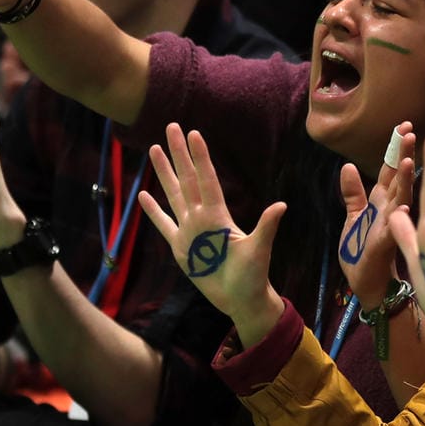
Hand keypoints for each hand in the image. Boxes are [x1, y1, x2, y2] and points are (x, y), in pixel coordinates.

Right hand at [139, 123, 285, 335]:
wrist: (240, 299)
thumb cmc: (253, 275)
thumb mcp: (259, 250)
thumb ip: (266, 227)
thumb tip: (282, 205)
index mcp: (219, 215)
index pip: (207, 179)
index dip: (201, 157)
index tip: (194, 133)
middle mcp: (202, 217)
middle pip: (187, 178)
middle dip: (179, 153)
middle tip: (171, 126)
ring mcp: (190, 231)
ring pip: (173, 194)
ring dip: (164, 173)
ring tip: (154, 150)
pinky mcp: (180, 248)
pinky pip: (164, 224)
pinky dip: (153, 210)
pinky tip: (143, 195)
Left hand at [337, 122, 414, 302]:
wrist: (363, 282)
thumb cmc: (360, 250)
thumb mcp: (353, 216)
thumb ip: (353, 193)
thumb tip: (348, 167)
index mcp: (381, 201)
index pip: (390, 170)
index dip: (395, 149)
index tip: (404, 127)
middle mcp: (390, 210)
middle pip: (399, 178)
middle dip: (404, 156)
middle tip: (410, 132)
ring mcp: (391, 226)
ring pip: (401, 199)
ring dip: (405, 182)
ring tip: (408, 162)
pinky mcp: (387, 244)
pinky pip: (395, 229)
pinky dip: (400, 218)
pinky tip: (405, 207)